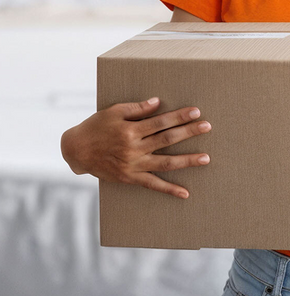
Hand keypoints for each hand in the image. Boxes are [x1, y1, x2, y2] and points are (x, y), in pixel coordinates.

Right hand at [60, 97, 210, 198]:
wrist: (76, 150)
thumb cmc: (96, 126)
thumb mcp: (113, 112)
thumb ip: (136, 108)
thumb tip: (158, 102)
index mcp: (130, 130)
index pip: (161, 122)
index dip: (179, 116)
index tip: (196, 112)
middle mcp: (133, 148)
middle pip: (167, 140)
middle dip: (189, 133)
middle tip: (207, 127)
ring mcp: (133, 165)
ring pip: (165, 163)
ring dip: (187, 161)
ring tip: (206, 158)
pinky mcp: (130, 178)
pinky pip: (153, 185)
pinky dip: (169, 190)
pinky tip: (185, 193)